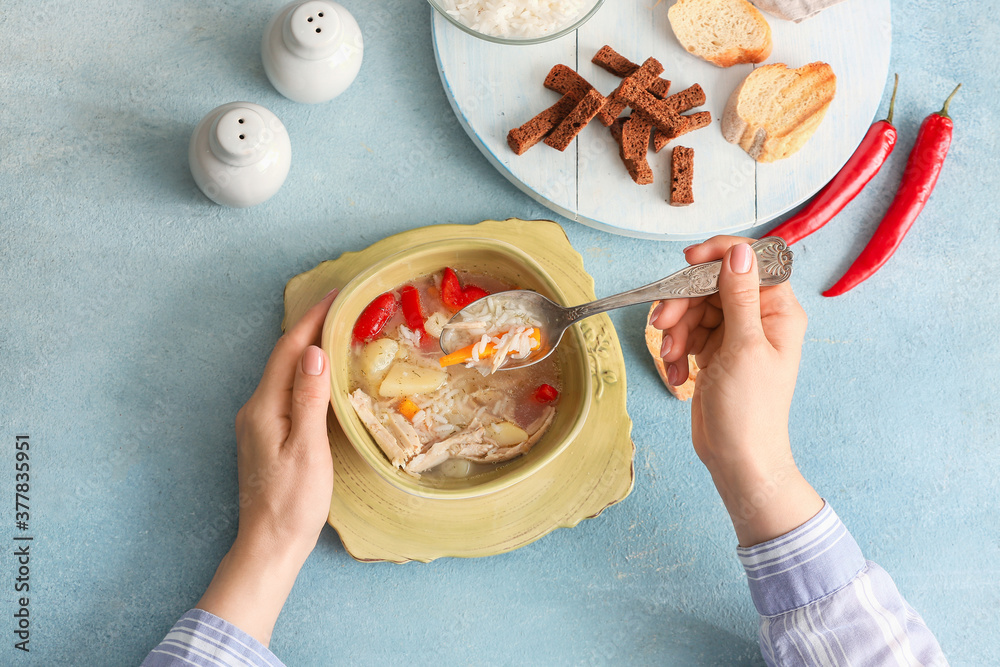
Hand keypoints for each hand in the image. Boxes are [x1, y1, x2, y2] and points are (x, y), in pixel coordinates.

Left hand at [197, 289, 336, 645]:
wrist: (269, 544)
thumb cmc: (293, 501)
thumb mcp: (308, 449)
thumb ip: (308, 399)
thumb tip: (313, 352)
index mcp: (263, 408)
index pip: (289, 351)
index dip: (311, 320)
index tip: (336, 295)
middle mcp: (254, 409)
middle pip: (283, 358)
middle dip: (309, 328)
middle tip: (340, 307)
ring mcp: (257, 424)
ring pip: (284, 374)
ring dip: (307, 350)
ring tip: (335, 331)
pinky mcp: (265, 436)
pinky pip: (285, 391)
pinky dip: (304, 374)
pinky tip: (321, 375)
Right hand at [649, 237, 821, 546]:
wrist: (738, 459)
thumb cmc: (751, 410)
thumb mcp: (744, 347)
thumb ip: (739, 295)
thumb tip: (739, 251)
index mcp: (778, 311)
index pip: (752, 261)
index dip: (719, 254)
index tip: (688, 261)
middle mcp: (758, 318)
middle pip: (712, 284)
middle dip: (683, 302)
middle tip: (662, 323)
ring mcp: (734, 336)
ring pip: (694, 309)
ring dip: (676, 331)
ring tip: (672, 358)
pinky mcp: (714, 353)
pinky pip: (688, 334)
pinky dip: (676, 351)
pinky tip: (678, 374)